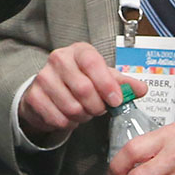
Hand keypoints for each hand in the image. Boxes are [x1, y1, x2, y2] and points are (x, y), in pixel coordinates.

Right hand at [18, 42, 149, 137]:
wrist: (49, 91)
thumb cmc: (80, 80)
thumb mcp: (104, 77)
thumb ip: (124, 83)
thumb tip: (141, 89)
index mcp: (79, 51)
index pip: (93, 63)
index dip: (107, 84)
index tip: (116, 100)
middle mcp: (58, 59)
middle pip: (84, 89)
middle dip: (96, 106)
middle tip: (98, 108)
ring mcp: (43, 77)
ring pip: (72, 107)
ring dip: (83, 116)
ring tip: (83, 111)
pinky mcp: (34, 96)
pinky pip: (58, 118)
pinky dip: (68, 123)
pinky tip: (69, 115)